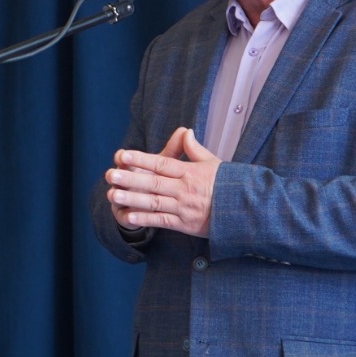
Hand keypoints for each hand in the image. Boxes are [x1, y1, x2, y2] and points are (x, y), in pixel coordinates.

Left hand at [105, 127, 221, 236]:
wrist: (244, 211)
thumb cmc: (227, 185)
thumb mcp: (213, 163)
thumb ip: (195, 149)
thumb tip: (185, 131)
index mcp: (190, 172)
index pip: (162, 163)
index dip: (142, 159)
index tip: (123, 154)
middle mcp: (185, 189)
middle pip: (154, 182)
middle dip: (131, 178)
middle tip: (111, 174)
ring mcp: (184, 208)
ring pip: (154, 202)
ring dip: (132, 198)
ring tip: (113, 194)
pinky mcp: (185, 224)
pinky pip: (162, 221)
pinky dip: (145, 218)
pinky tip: (129, 215)